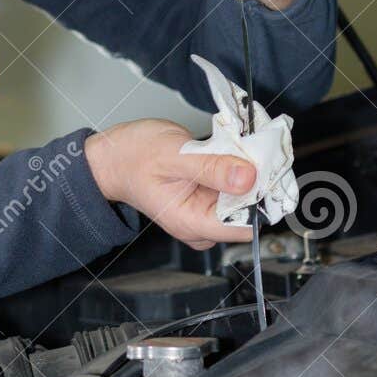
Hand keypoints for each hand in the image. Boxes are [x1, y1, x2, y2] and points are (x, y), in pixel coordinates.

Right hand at [85, 119, 255, 248]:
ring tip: (231, 150)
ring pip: (245, 201)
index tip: (262, 170)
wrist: (114, 156)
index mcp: (191, 222)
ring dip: (247, 174)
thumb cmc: (133, 156)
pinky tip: (227, 155)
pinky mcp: (209, 201)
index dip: (260, 199)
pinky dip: (238, 171)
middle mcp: (201, 224)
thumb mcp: (173, 154)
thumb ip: (211, 167)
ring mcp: (206, 214)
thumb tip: (249, 177)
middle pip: (249, 214)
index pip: (245, 226)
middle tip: (246, 151)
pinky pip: (236, 191)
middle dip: (255, 182)